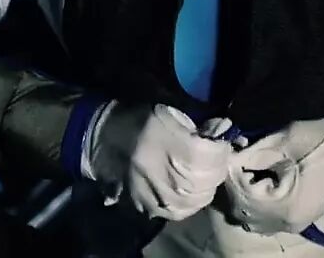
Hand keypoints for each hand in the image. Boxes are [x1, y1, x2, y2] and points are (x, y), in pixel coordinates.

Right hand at [86, 103, 232, 220]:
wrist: (103, 140)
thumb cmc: (138, 121)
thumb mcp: (171, 113)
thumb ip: (199, 125)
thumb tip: (220, 130)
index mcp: (176, 149)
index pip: (215, 155)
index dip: (221, 145)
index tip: (218, 136)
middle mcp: (172, 179)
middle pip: (211, 178)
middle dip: (216, 165)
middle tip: (213, 154)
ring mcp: (162, 198)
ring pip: (200, 198)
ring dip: (206, 183)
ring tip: (201, 170)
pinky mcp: (152, 209)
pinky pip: (182, 210)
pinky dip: (191, 200)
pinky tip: (188, 187)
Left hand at [224, 119, 323, 234]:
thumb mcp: (287, 138)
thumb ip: (254, 149)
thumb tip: (229, 152)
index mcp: (281, 205)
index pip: (237, 190)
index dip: (229, 167)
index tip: (230, 146)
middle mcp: (282, 222)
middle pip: (239, 207)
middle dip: (233, 180)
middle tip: (236, 154)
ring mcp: (290, 224)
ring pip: (249, 215)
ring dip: (242, 191)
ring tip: (247, 166)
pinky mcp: (295, 220)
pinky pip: (263, 217)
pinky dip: (254, 200)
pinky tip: (258, 178)